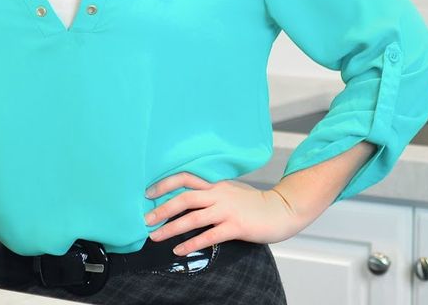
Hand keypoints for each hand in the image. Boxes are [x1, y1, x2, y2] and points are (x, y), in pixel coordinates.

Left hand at [143, 172, 303, 254]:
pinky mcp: (235, 226)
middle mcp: (218, 195)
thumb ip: (213, 194)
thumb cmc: (255, 203)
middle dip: (162, 209)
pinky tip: (179, 250)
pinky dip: (191, 243)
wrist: (281, 209)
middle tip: (146, 219)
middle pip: (184, 198)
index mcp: (215, 185)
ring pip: (193, 217)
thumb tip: (192, 199)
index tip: (149, 192)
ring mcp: (227, 210)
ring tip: (155, 237)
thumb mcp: (231, 191)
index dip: (165, 184)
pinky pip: (209, 236)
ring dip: (171, 228)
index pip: (185, 178)